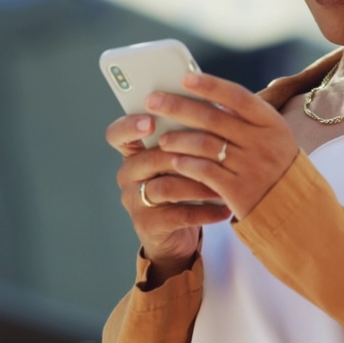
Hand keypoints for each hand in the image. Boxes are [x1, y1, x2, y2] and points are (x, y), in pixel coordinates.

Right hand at [106, 113, 231, 285]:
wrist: (177, 234)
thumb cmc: (184, 185)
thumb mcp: (182, 159)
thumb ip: (187, 136)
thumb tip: (215, 108)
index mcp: (134, 152)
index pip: (118, 133)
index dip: (130, 126)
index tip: (150, 121)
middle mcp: (128, 175)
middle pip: (151, 158)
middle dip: (185, 155)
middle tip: (216, 152)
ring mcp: (134, 201)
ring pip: (166, 187)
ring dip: (199, 185)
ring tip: (224, 184)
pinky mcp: (147, 225)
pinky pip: (179, 215)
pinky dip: (205, 212)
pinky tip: (225, 209)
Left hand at [148, 72, 299, 219]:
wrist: (296, 209)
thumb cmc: (277, 165)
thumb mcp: (273, 136)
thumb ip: (245, 118)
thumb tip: (205, 96)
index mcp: (271, 122)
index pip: (237, 96)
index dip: (210, 85)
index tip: (184, 77)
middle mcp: (262, 142)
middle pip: (213, 119)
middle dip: (178, 107)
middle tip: (152, 101)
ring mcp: (251, 167)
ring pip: (205, 145)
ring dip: (178, 139)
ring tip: (162, 139)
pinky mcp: (239, 191)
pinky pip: (205, 172)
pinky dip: (186, 165)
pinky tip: (175, 162)